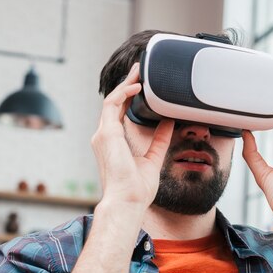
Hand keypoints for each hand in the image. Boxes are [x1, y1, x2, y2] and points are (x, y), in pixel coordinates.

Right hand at [91, 63, 173, 210]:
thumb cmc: (137, 188)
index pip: (120, 113)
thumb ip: (160, 140)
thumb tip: (170, 122)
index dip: (130, 98)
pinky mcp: (106, 134)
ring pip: (112, 100)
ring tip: (140, 72)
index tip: (142, 86)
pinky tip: (137, 87)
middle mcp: (104, 136)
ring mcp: (102, 135)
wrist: (128, 201)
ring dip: (125, 84)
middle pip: (114, 103)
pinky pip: (112, 105)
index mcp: (113, 143)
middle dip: (127, 85)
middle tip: (140, 71)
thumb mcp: (153, 159)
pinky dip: (124, 93)